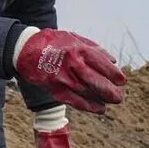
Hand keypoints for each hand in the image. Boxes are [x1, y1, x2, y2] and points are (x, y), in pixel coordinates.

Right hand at [13, 28, 127, 112]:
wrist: (26, 50)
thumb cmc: (53, 42)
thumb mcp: (74, 38)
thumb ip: (94, 48)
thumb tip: (112, 60)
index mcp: (78, 49)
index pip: (101, 63)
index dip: (113, 74)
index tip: (122, 80)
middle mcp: (72, 64)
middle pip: (95, 81)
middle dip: (110, 91)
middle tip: (119, 97)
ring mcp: (63, 78)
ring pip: (86, 92)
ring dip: (101, 99)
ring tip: (111, 102)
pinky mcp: (55, 89)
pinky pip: (75, 101)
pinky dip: (88, 106)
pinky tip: (99, 109)